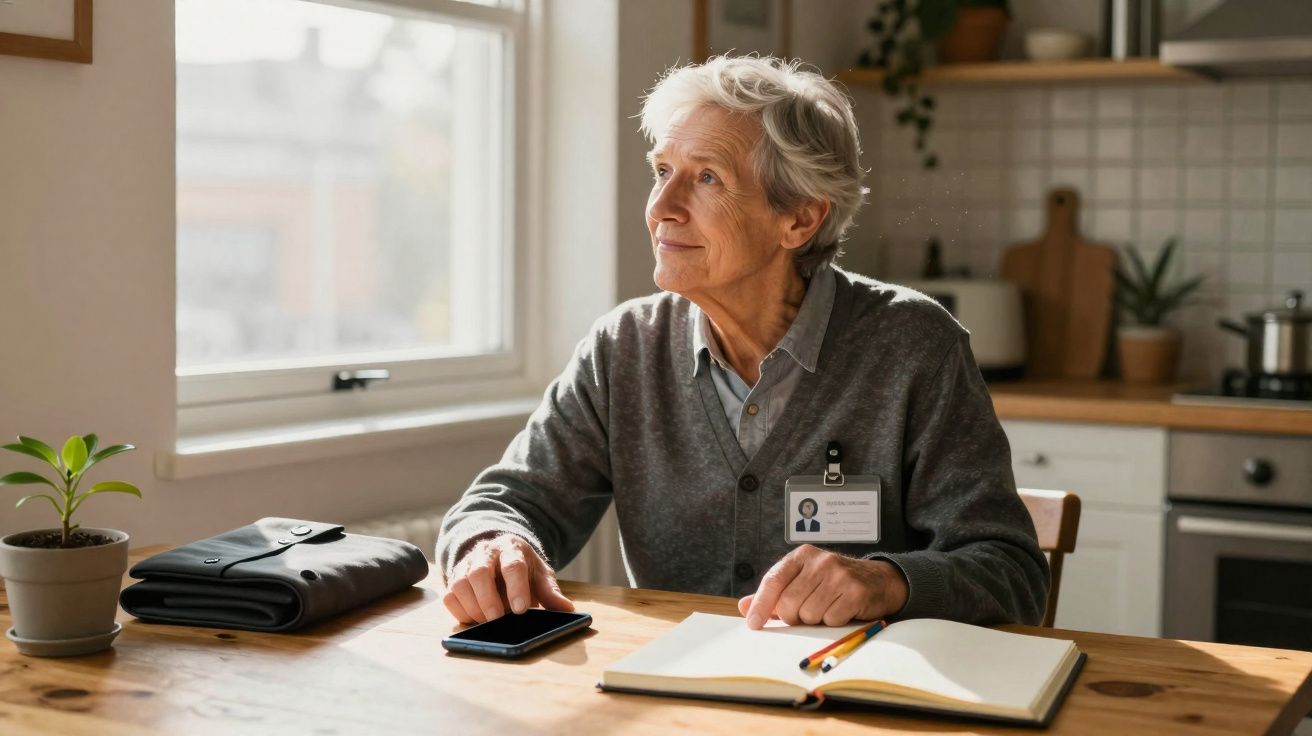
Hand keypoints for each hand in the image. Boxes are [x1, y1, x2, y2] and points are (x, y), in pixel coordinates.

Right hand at [442, 534, 574, 623]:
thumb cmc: (522, 567)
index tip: (520, 610)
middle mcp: (486, 552)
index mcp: (511, 548)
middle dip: (488, 599)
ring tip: (488, 621)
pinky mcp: (453, 579)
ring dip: (473, 607)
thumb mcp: (540, 574)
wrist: (498, 552)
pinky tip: (474, 620)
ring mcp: (467, 564)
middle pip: (479, 572)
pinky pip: (449, 596)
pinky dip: (460, 612)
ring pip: (460, 584)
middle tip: (497, 620)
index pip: (513, 566)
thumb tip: (567, 610)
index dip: (516, 588)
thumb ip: (551, 591)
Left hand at [737, 545, 907, 628]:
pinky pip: (831, 620)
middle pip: (790, 603)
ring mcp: (839, 575)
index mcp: (802, 556)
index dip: (761, 604)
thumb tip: (744, 606)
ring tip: (827, 608)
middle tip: (806, 614)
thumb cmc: (834, 583)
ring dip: (815, 620)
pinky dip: (833, 623)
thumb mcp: (803, 580)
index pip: (773, 580)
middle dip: (794, 617)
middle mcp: (820, 561)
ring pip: (810, 614)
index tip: (753, 624)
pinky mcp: (854, 592)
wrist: (879, 581)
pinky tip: (842, 611)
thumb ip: (774, 594)